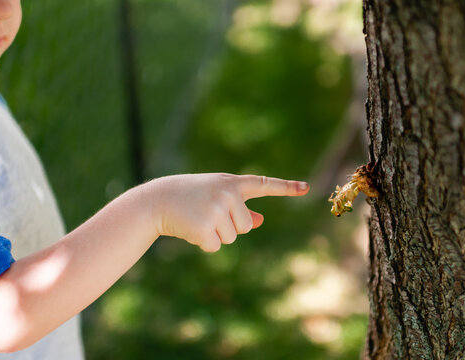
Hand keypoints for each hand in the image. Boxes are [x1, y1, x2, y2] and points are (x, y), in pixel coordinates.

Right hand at [146, 173, 309, 251]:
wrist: (158, 200)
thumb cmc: (190, 196)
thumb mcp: (216, 195)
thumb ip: (240, 206)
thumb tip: (260, 222)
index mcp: (232, 183)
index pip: (264, 184)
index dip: (286, 187)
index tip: (306, 188)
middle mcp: (228, 194)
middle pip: (246, 226)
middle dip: (230, 226)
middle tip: (208, 214)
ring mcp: (216, 210)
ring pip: (232, 237)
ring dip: (216, 234)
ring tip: (198, 218)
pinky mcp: (205, 227)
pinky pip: (216, 246)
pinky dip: (204, 243)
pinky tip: (191, 229)